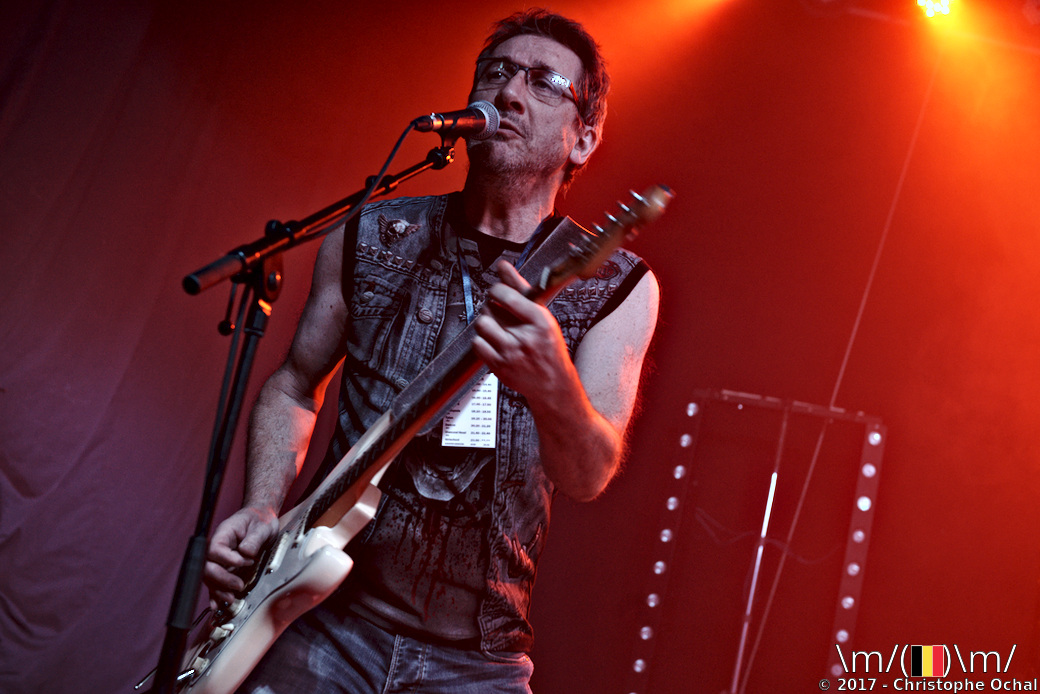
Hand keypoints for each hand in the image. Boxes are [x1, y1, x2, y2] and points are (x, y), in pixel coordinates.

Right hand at [203, 506, 278, 606]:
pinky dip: (215, 594)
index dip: (228, 559)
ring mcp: (219, 559)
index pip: (215, 549)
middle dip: (222, 578)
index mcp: (224, 533)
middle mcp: (217, 547)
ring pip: (210, 577)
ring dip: (218, 589)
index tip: (245, 562)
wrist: (261, 519)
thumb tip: (245, 552)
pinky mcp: (225, 567)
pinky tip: (217, 604)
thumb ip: (253, 539)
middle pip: (208, 566)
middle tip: (239, 585)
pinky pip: (215, 582)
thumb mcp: (261, 527)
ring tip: (231, 598)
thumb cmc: (259, 520)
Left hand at [471, 260, 578, 406]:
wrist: (552, 383)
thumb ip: (520, 288)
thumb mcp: (542, 315)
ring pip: (481, 325)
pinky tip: (493, 341)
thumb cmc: (548, 347)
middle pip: (490, 309)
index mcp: (540, 321)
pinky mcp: (499, 366)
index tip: (497, 292)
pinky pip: (477, 343)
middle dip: (491, 307)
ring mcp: (511, 353)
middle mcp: (525, 337)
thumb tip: (503, 266)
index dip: (496, 290)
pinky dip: (481, 340)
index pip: (506, 295)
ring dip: (485, 322)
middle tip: (499, 313)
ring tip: (496, 327)